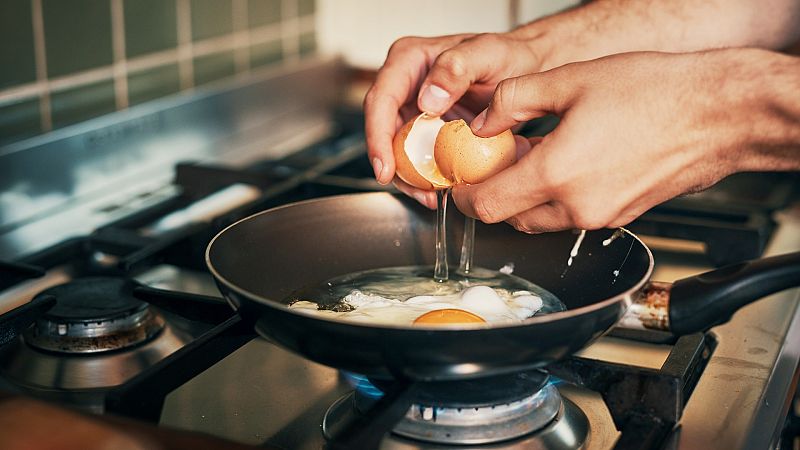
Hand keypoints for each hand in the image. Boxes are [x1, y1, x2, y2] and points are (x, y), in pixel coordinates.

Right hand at [364, 32, 544, 207]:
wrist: (529, 67)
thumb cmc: (511, 55)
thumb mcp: (488, 54)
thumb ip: (456, 68)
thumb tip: (426, 101)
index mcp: (409, 60)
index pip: (381, 100)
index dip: (378, 137)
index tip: (386, 168)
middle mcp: (406, 84)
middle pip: (383, 130)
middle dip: (393, 165)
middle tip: (416, 190)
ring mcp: (416, 108)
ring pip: (397, 148)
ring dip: (410, 177)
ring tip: (431, 196)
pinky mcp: (429, 129)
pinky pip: (418, 155)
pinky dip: (426, 175)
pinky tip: (441, 188)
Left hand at [453, 49, 797, 231]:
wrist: (718, 113)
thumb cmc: (656, 93)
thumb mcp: (570, 81)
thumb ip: (513, 102)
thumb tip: (484, 121)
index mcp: (557, 174)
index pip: (488, 206)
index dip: (465, 197)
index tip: (459, 183)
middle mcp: (578, 206)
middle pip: (511, 219)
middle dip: (495, 196)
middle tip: (494, 164)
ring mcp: (602, 216)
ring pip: (541, 221)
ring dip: (526, 198)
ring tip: (532, 159)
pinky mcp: (621, 216)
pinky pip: (572, 216)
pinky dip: (557, 199)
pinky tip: (566, 165)